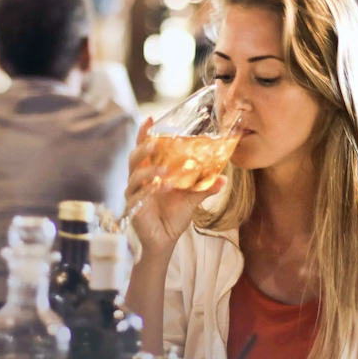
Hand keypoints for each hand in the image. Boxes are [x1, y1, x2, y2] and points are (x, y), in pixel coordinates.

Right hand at [126, 118, 225, 255]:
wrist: (165, 239)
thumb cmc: (174, 215)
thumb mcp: (192, 198)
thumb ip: (205, 187)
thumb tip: (223, 179)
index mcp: (151, 171)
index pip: (145, 148)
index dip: (145, 133)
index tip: (151, 119)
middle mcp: (139, 179)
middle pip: (134, 157)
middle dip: (143, 148)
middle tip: (155, 143)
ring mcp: (134, 192)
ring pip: (135, 175)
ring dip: (148, 171)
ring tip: (164, 172)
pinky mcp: (134, 207)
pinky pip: (138, 195)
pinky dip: (150, 190)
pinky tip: (163, 188)